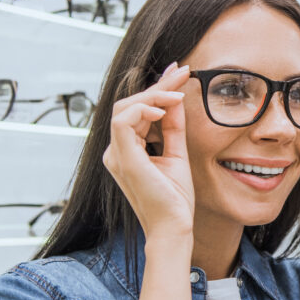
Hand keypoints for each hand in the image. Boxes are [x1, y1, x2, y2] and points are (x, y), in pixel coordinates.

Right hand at [102, 62, 194, 241]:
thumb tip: (175, 99)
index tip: (179, 73)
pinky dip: (143, 110)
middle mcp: (116, 151)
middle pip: (129, 104)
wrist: (174, 227)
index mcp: (126, 150)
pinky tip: (164, 111)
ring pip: (125, 108)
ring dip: (154, 95)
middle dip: (157, 86)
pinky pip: (124, 121)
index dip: (157, 90)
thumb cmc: (175, 199)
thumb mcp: (176, 154)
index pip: (136, 111)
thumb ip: (173, 128)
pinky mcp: (123, 159)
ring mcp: (116, 155)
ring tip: (178, 93)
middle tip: (183, 72)